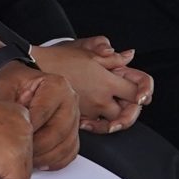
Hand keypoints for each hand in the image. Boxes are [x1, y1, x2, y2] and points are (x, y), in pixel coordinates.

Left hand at [0, 64, 78, 172]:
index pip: (43, 114)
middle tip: (16, 158)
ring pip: (66, 145)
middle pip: (58, 132)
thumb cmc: (14, 84)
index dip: (26, 132)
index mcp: (56, 85)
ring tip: (26, 162)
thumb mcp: (3, 86)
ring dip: (45, 158)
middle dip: (36, 149)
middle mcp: (70, 100)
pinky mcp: (74, 130)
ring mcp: (75, 116)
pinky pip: (70, 151)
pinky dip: (56, 161)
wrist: (22, 84)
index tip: (10, 143)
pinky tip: (40, 163)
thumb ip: (3, 105)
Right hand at [32, 38, 149, 134]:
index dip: (144, 92)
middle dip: (132, 110)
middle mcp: (100, 99)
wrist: (34, 69)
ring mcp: (88, 110)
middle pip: (127, 113)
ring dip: (115, 119)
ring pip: (110, 123)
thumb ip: (112, 56)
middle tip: (131, 105)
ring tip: (116, 112)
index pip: (136, 92)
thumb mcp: (89, 51)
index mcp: (107, 82)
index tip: (143, 93)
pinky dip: (98, 124)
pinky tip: (97, 118)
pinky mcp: (75, 117)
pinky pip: (93, 126)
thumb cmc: (60, 58)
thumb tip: (129, 56)